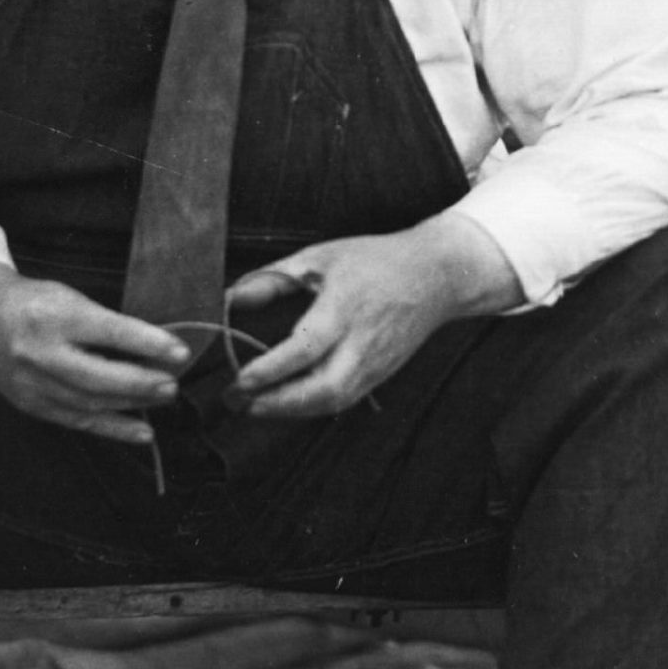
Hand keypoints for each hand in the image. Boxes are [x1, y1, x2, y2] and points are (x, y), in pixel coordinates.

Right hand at [0, 262, 189, 446]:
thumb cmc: (37, 304)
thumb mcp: (70, 298)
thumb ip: (107, 323)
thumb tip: (157, 350)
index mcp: (54, 316)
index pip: (109, 332)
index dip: (148, 343)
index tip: (180, 352)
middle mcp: (40, 352)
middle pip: (98, 376)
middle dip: (142, 383)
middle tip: (174, 384)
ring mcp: (32, 383)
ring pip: (90, 403)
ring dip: (133, 404)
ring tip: (164, 398)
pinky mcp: (31, 404)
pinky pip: (78, 422)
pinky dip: (114, 428)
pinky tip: (143, 432)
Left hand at [226, 214, 520, 421]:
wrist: (436, 276)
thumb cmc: (376, 261)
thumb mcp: (320, 257)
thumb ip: (273, 279)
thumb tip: (232, 298)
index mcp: (345, 308)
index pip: (304, 349)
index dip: (270, 370)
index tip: (239, 380)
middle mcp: (362, 342)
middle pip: (322, 389)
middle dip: (277, 404)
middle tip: (239, 403)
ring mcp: (375, 363)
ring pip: (332, 401)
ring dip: (290, 411)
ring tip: (255, 407)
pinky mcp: (380, 375)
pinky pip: (343, 400)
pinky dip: (311, 407)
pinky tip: (286, 402)